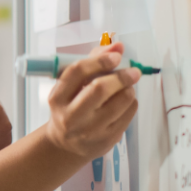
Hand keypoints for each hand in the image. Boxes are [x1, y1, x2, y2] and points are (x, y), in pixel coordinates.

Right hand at [44, 43, 139, 158]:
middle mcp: (71, 116)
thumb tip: (117, 45)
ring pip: (120, 102)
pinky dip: (131, 103)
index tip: (115, 56)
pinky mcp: (107, 140)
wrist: (66, 145)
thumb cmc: (70, 108)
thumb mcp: (71, 87)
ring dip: (128, 89)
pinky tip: (124, 102)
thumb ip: (93, 62)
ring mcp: (90, 131)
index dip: (99, 60)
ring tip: (126, 87)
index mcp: (57, 98)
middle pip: (100, 88)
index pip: (77, 72)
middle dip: (121, 76)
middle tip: (133, 71)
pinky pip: (129, 115)